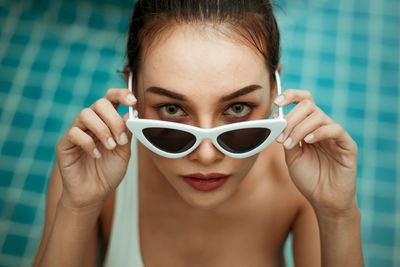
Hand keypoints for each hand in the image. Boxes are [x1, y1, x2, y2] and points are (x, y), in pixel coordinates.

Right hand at [56, 88, 135, 208]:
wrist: (95, 194)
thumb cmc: (109, 172)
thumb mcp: (124, 152)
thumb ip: (127, 132)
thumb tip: (132, 112)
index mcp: (106, 122)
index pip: (110, 98)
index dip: (121, 94)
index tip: (132, 101)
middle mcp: (91, 123)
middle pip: (99, 103)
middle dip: (114, 119)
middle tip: (121, 139)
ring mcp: (77, 132)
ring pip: (85, 114)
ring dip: (102, 130)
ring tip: (110, 147)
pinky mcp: (65, 144)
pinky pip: (74, 133)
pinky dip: (89, 143)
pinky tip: (95, 156)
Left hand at [274, 89, 357, 215]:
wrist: (324, 200)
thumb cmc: (308, 178)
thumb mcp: (291, 155)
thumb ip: (286, 136)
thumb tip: (276, 118)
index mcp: (308, 126)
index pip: (303, 101)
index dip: (290, 96)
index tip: (277, 103)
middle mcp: (322, 126)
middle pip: (308, 105)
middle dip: (291, 118)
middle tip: (281, 135)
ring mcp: (335, 134)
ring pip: (318, 116)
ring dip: (299, 129)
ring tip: (290, 145)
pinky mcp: (347, 144)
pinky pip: (334, 129)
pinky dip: (318, 132)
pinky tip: (308, 141)